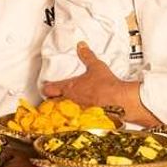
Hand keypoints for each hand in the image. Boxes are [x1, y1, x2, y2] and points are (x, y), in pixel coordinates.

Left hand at [42, 42, 156, 125]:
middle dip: (53, 101)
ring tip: (68, 108)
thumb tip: (81, 46)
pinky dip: (76, 119)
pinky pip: (75, 121)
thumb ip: (86, 55)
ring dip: (64, 111)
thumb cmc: (107, 85)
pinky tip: (82, 117)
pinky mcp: (85, 121)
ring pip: (62, 113)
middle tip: (57, 98)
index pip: (48, 89)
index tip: (48, 86)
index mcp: (69, 88)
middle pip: (52, 104)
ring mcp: (76, 112)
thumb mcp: (96, 66)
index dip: (47, 88)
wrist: (120, 101)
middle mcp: (70, 101)